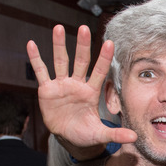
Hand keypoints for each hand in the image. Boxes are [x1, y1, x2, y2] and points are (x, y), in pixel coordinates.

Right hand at [27, 25, 136, 148]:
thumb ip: (116, 134)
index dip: (104, 58)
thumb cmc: (86, 134)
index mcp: (91, 92)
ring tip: (59, 27)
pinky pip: (41, 72)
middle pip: (80, 61)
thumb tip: (134, 137)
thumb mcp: (100, 135)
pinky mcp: (47, 90)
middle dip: (82, 45)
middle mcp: (77, 84)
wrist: (68, 137)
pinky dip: (36, 59)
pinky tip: (31, 44)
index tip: (109, 43)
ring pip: (60, 61)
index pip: (99, 72)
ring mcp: (62, 85)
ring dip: (59, 45)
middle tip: (84, 28)